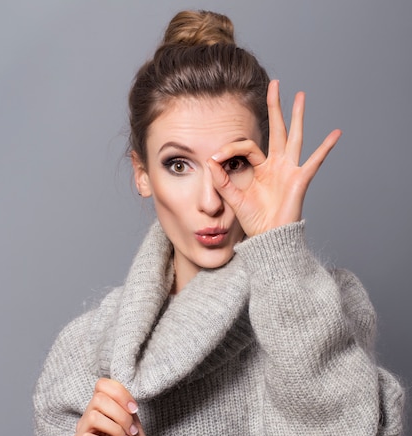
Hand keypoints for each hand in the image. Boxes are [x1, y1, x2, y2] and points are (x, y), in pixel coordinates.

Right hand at [68, 378, 150, 435]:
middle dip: (121, 414)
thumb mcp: (136, 428)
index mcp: (104, 411)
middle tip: (131, 432)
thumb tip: (121, 396)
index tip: (134, 409)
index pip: (102, 386)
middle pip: (99, 399)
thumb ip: (127, 410)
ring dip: (115, 429)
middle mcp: (90, 421)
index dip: (120, 393)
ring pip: (92, 416)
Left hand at [207, 80, 341, 236]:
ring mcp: (290, 171)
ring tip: (301, 95)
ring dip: (297, 116)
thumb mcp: (233, 198)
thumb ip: (222, 180)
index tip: (214, 159)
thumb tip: (209, 161)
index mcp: (261, 169)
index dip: (229, 149)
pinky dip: (325, 148)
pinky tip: (336, 133)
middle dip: (275, 107)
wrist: (268, 240)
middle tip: (275, 84)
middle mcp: (277, 165)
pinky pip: (315, 161)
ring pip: (294, 137)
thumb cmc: (255, 222)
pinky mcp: (300, 180)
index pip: (246, 147)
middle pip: (277, 130)